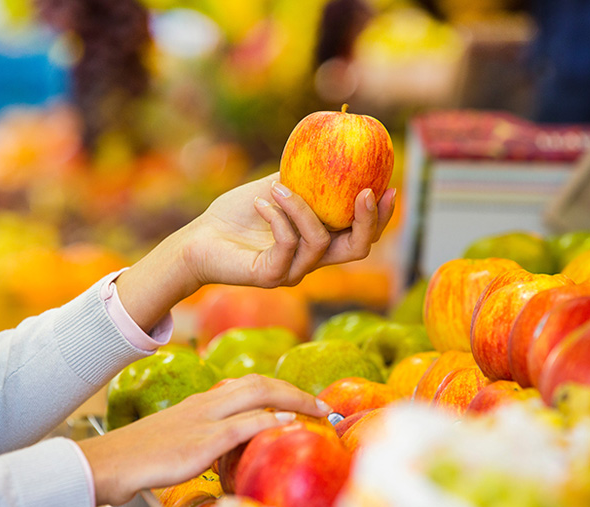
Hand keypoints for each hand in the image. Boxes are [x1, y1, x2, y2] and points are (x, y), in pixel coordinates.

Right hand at [78, 374, 331, 506]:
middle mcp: (208, 402)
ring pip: (256, 394)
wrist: (112, 460)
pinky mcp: (200, 442)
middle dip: (295, 390)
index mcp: (205, 400)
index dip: (281, 389)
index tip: (304, 400)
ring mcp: (205, 419)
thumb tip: (240, 434)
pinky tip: (289, 425)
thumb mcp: (182, 432)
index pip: (250, 384)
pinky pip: (241, 426)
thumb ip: (210, 428)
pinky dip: (268, 422)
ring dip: (293, 399)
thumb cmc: (145, 451)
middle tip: (321, 404)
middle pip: (259, 382)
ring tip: (317, 410)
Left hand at [185, 172, 395, 287]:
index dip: (379, 215)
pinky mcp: (271, 276)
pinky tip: (261, 202)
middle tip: (365, 192)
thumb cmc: (237, 214)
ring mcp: (293, 271)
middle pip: (358, 248)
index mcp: (318, 240)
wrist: (200, 238)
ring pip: (320, 240)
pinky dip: (277, 216)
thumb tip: (331, 147)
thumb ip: (304, 177)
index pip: (360, 234)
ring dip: (301, 207)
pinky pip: (288, 244)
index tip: (389, 186)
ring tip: (277, 188)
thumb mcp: (277, 188)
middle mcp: (311, 260)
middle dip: (367, 220)